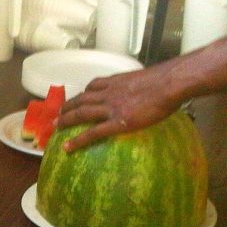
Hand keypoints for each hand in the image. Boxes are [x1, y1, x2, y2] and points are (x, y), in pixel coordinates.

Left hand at [57, 63, 182, 151]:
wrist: (170, 84)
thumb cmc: (169, 81)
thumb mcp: (149, 79)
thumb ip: (142, 86)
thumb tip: (151, 91)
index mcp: (116, 82)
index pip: (93, 86)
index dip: (83, 93)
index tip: (78, 98)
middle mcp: (108, 93)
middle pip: (81, 99)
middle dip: (68, 106)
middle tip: (58, 114)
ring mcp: (111, 107)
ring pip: (81, 113)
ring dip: (66, 120)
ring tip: (56, 127)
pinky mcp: (117, 122)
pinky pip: (93, 133)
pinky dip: (78, 140)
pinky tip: (68, 147)